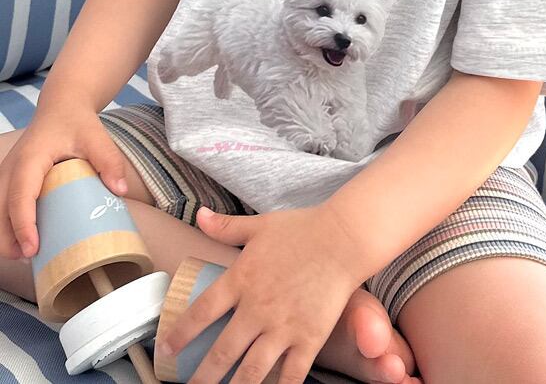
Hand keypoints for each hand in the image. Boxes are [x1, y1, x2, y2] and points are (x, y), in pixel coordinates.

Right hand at [0, 103, 129, 259]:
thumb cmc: (77, 123)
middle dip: (8, 238)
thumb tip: (120, 191)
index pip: (19, 195)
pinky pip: (0, 207)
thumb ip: (109, 161)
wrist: (61, 109)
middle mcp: (10, 168)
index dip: (23, 224)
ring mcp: (6, 175)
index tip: (32, 247)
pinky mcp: (8, 180)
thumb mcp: (97, 138)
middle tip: (30, 258)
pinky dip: (7, 225)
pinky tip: (25, 240)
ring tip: (28, 255)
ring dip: (5, 235)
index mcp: (30, 159)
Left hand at [158, 204, 366, 383]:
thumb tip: (198, 214)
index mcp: (241, 279)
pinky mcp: (309, 338)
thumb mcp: (260, 224)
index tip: (167, 350)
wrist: (343, 238)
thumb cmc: (302, 228)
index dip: (180, 334)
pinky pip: (289, 375)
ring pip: (250, 371)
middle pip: (221, 352)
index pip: (201, 312)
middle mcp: (256, 308)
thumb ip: (226, 226)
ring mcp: (283, 327)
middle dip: (201, 377)